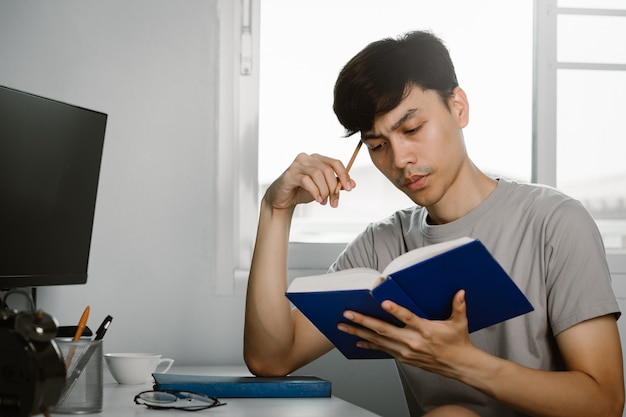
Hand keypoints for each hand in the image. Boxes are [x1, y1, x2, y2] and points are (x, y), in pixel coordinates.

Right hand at [265, 153, 355, 209]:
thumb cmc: (302, 191)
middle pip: (327, 170)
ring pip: (318, 175)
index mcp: (317, 159)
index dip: (344, 175)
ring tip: (324, 201)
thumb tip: (353, 184)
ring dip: (324, 191)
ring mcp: (297, 165)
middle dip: (333, 188)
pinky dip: (315, 192)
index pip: (335, 163)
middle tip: (334, 202)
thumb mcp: (323, 188)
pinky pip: (306, 181)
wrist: (283, 199)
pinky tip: (317, 199)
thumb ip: (336, 184)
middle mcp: (307, 158)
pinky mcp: (290, 174)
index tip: (349, 188)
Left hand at [338, 290, 474, 376]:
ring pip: (378, 340)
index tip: (383, 302)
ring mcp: (406, 351)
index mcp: (426, 330)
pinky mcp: (404, 358)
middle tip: (348, 314)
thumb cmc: (458, 342)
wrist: (459, 365)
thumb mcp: (460, 322)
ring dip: (360, 332)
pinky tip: (357, 340)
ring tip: (344, 326)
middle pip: (384, 330)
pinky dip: (369, 345)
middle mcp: (413, 341)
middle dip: (364, 321)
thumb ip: (459, 306)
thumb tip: (461, 292)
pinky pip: (383, 350)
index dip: (396, 311)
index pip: (408, 318)